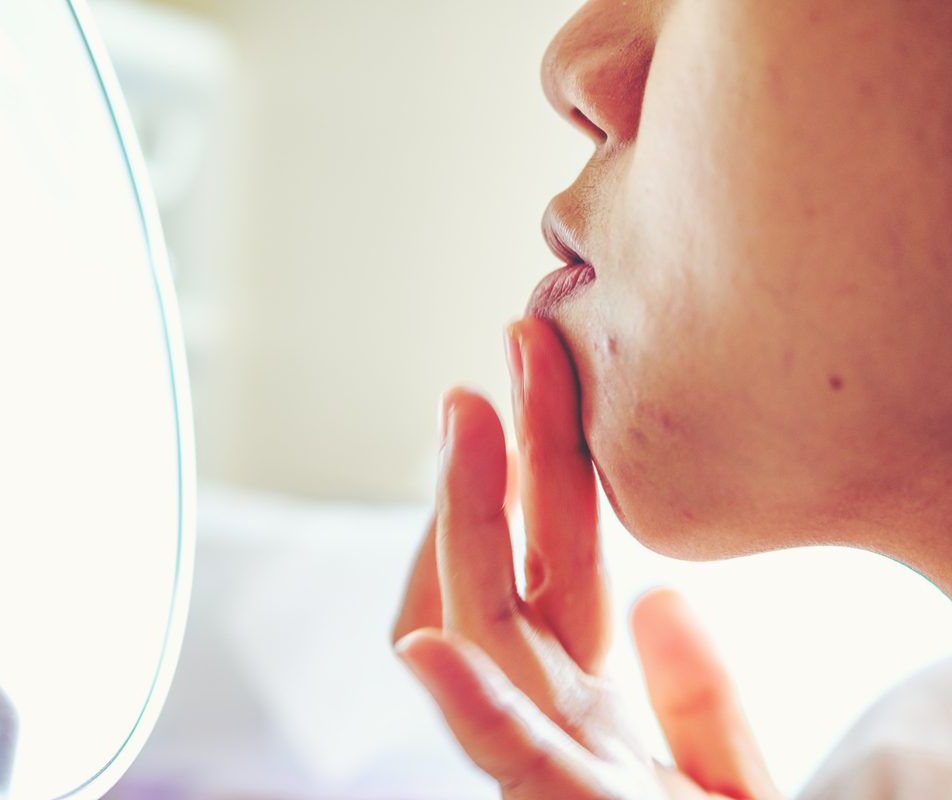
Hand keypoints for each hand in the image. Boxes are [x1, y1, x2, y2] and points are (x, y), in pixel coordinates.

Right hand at [392, 317, 781, 798]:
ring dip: (473, 532)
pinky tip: (429, 646)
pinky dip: (473, 717)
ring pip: (497, 647)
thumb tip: (668, 604)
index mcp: (607, 716)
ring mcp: (570, 784)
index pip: (555, 579)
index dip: (538, 478)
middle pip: (517, 581)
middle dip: (502, 465)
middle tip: (498, 360)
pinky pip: (525, 778)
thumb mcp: (736, 779)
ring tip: (466, 420)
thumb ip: (702, 701)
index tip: (531, 385)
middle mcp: (571, 737)